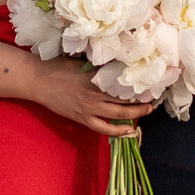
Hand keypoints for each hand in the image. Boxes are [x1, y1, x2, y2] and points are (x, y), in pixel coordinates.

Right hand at [30, 57, 159, 138]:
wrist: (39, 80)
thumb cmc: (59, 66)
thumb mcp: (82, 62)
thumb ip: (100, 66)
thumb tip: (120, 63)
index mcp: (96, 77)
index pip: (125, 82)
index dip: (140, 83)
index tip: (152, 81)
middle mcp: (96, 94)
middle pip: (127, 99)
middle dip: (144, 99)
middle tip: (155, 96)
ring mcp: (89, 108)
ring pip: (120, 114)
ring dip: (137, 113)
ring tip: (148, 109)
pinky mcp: (82, 118)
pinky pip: (103, 129)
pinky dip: (118, 131)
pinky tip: (129, 130)